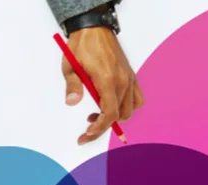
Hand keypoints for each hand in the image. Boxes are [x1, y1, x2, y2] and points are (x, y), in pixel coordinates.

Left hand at [64, 25, 142, 144]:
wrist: (95, 28)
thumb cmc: (82, 45)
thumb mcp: (70, 65)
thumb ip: (72, 85)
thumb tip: (71, 102)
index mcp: (107, 79)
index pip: (109, 113)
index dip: (99, 127)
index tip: (87, 133)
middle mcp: (122, 81)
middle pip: (119, 115)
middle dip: (104, 125)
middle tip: (87, 123)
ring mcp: (129, 79)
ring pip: (130, 110)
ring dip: (116, 117)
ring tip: (99, 113)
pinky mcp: (131, 77)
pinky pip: (137, 100)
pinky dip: (127, 107)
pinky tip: (114, 104)